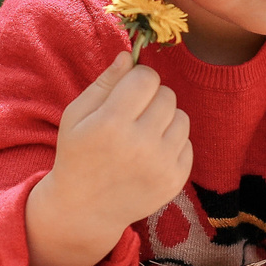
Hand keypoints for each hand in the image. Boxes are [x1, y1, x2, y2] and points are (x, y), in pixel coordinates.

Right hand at [25, 52, 193, 265]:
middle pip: (167, 95)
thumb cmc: (78, 154)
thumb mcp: (76, 115)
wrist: (85, 209)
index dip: (138, 79)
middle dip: (152, 97)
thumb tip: (129, 56)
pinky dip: (172, 143)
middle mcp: (140, 144)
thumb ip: (104, 83)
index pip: (147, 78)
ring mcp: (161, 165)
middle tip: (133, 115)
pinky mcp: (176, 180)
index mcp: (111, 124)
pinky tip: (151, 153)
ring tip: (143, 134)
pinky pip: (188, 143)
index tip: (128, 90)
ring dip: (165, 119)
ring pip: (182, 117)